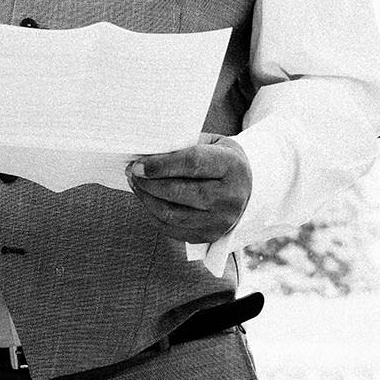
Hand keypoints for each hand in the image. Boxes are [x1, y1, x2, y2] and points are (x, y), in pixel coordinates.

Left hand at [127, 133, 251, 242]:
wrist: (247, 188)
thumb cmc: (222, 161)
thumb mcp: (212, 144)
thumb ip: (184, 146)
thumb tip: (145, 154)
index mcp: (233, 167)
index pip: (192, 164)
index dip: (161, 164)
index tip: (138, 164)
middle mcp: (230, 197)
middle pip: (179, 191)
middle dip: (149, 182)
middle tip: (132, 172)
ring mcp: (220, 220)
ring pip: (171, 214)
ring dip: (147, 198)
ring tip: (136, 184)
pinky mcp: (209, 236)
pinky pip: (172, 229)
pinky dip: (153, 214)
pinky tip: (147, 200)